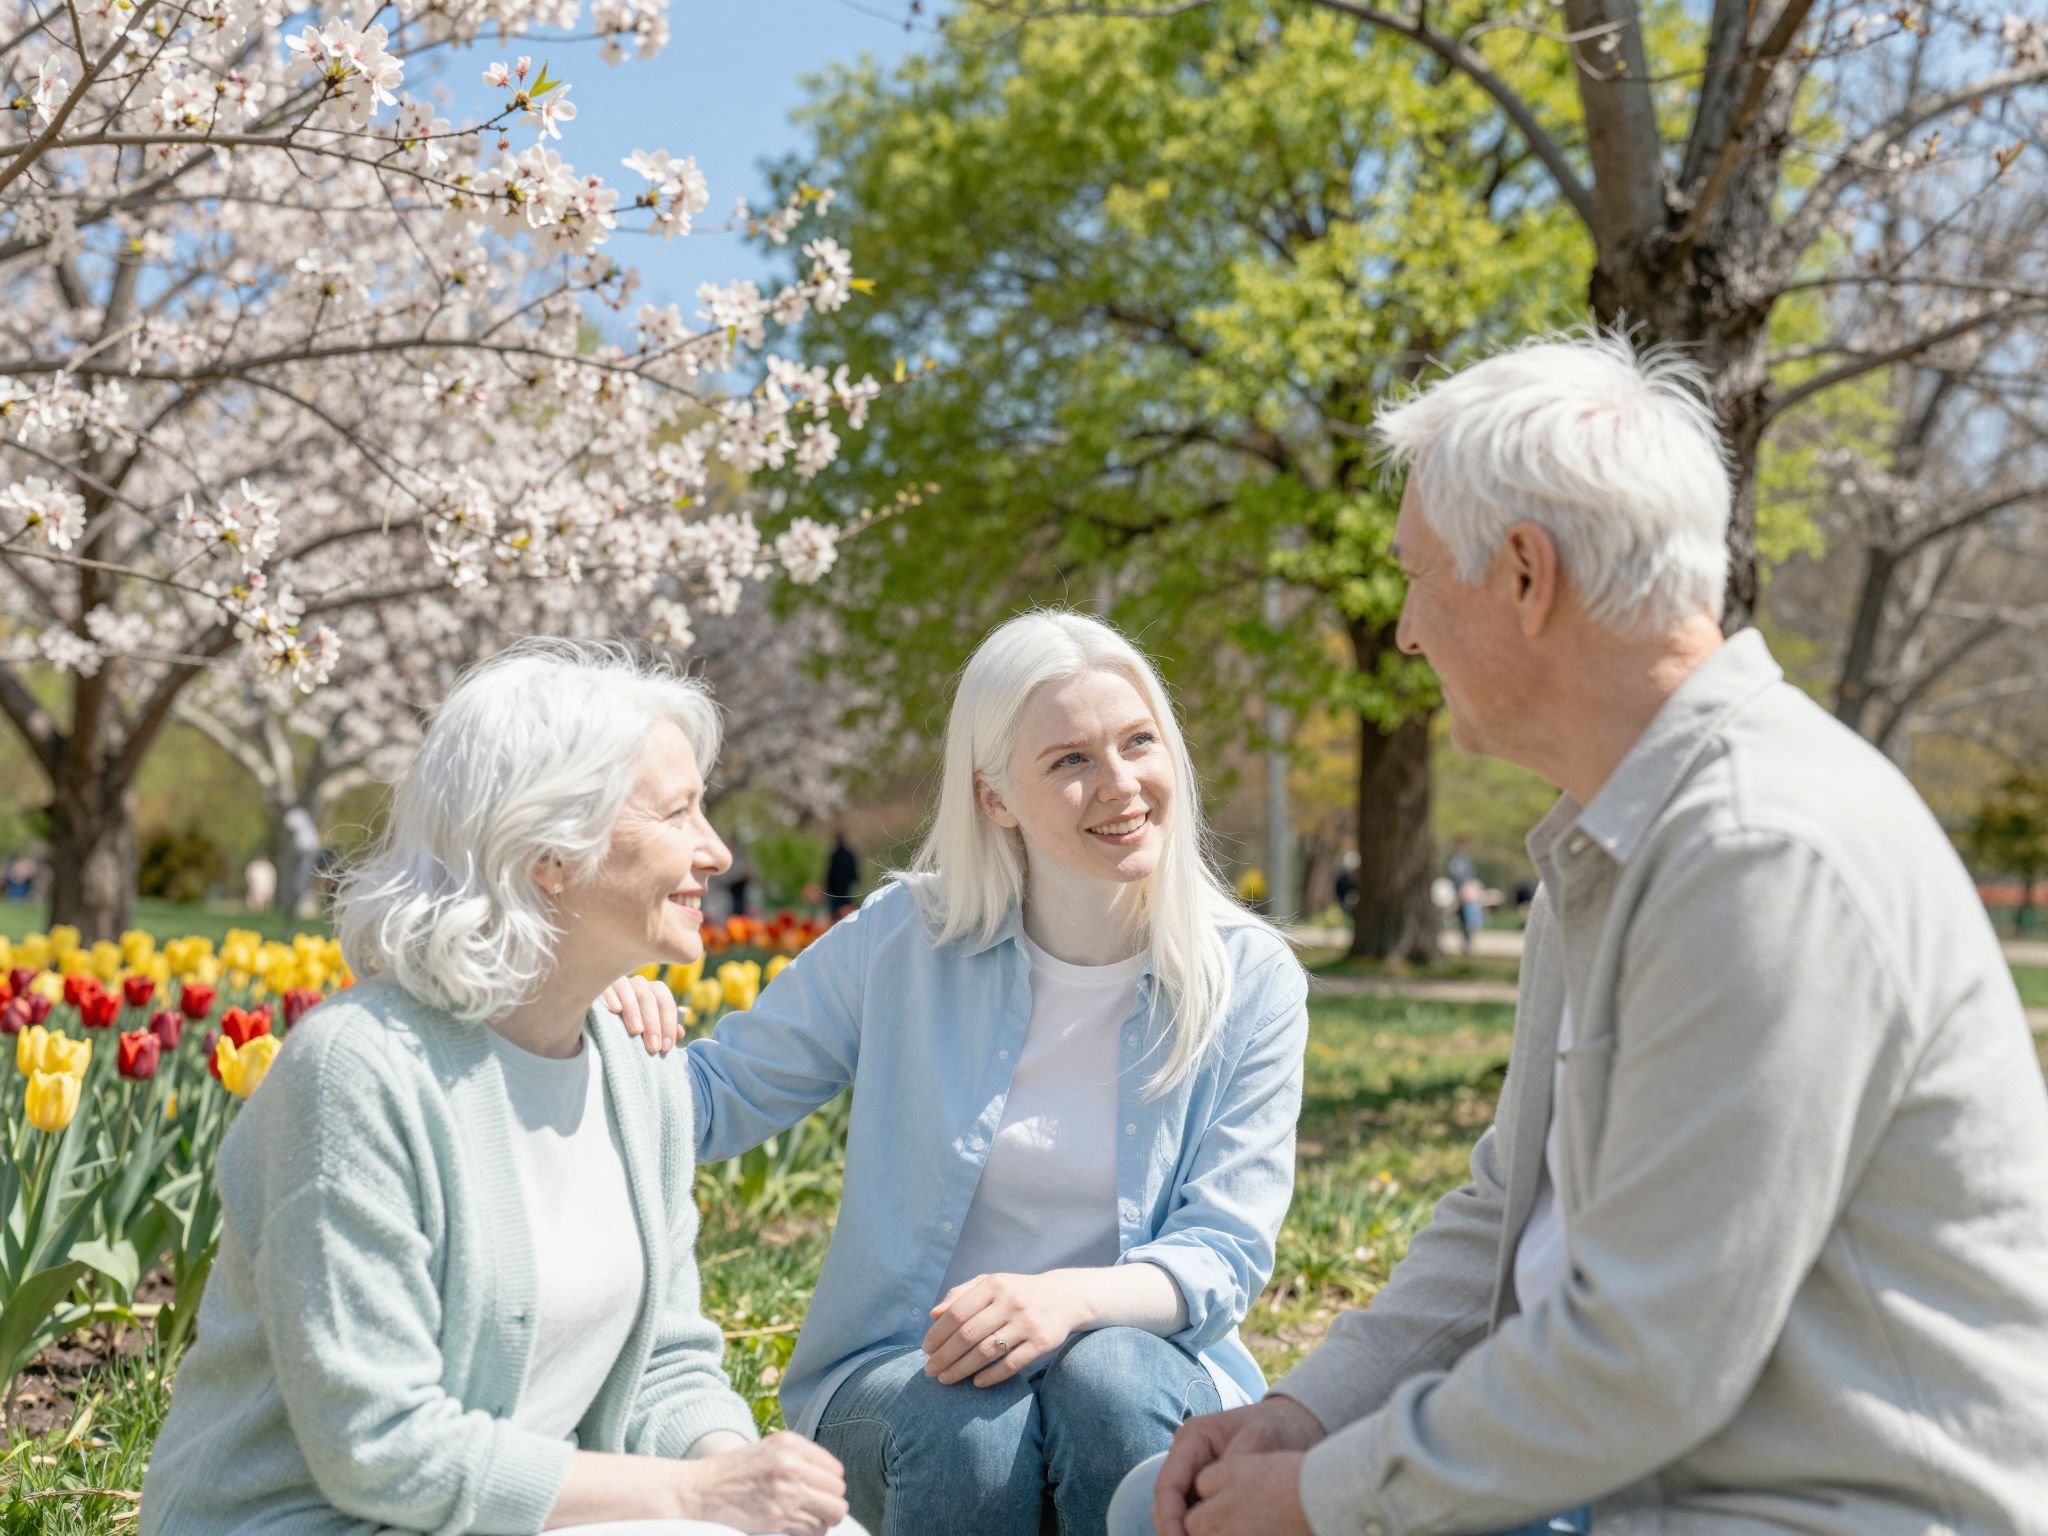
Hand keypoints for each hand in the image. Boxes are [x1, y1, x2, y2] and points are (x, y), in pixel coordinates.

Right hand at [600, 974, 680, 1054]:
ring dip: (634, 1010)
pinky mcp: (599, 984)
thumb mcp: (647, 1029)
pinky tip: (614, 1009)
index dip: (669, 1025)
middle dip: (653, 1024)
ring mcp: (619, 982)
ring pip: (629, 990)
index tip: (666, 1047)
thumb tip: (680, 1033)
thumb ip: (664, 1029)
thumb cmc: (629, 1027)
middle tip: (653, 1047)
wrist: (600, 1019)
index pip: (666, 1003)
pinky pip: (607, 986)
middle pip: (649, 998)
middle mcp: (638, 984)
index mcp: (654, 991)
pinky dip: (612, 996)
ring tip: (637, 1031)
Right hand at [671, 1430, 847, 1535]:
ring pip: (832, 1513)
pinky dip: (810, 1533)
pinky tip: (797, 1528)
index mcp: (790, 1444)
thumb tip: (832, 1478)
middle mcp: (791, 1465)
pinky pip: (813, 1531)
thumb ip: (800, 1457)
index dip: (831, 1484)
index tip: (822, 1492)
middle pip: (838, 1492)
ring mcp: (785, 1492)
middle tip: (820, 1509)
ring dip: (823, 1520)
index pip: (836, 1470)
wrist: (700, 1491)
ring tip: (809, 1520)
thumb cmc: (734, 1472)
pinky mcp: (777, 1518)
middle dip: (831, 1503)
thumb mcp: (768, 1450)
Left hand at [922, 1270, 1079, 1386]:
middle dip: (944, 1356)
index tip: (926, 1350)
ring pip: (986, 1352)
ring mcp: (1027, 1322)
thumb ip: (960, 1295)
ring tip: (946, 1379)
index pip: (957, 1312)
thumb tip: (932, 1315)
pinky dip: (991, 1376)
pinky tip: (976, 1383)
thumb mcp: (990, 1284)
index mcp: (993, 1285)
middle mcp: (1010, 1302)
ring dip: (961, 1369)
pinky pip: (1011, 1364)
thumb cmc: (1017, 1292)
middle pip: (968, 1334)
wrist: (1064, 1297)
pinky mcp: (1042, 1342)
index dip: (938, 1334)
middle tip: (930, 1371)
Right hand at [1154, 1397, 1325, 1535]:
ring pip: (1180, 1513)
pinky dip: (1202, 1531)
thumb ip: (1235, 1464)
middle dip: (1174, 1530)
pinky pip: (1198, 1515)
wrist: (1295, 1423)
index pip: (1167, 1486)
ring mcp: (1196, 1473)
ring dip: (1188, 1532)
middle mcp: (1187, 1457)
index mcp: (1192, 1438)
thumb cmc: (1278, 1427)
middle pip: (1167, 1504)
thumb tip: (1212, 1498)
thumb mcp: (1261, 1439)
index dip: (1170, 1518)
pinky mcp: (1208, 1489)